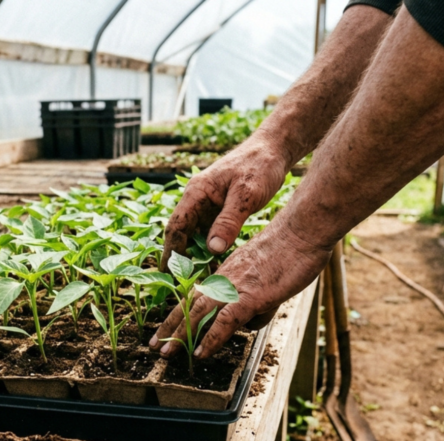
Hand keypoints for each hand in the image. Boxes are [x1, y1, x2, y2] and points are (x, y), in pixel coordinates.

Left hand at [150, 217, 331, 358]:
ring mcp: (236, 287)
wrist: (302, 232)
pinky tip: (202, 352)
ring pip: (199, 313)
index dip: (179, 312)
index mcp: (227, 273)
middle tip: (155, 346)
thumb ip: (254, 299)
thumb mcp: (265, 278)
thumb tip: (248, 321)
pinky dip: (211, 338)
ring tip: (166, 354)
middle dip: (170, 327)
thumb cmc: (290, 251)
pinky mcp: (251, 296)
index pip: (196, 294)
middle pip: (190, 305)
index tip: (166, 327)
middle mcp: (225, 279)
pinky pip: (225, 320)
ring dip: (181, 335)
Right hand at [160, 139, 291, 271]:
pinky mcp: (220, 210)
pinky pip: (210, 233)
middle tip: (182, 286)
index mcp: (196, 192)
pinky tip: (216, 266)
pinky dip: (211, 250)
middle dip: (181, 259)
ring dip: (197, 257)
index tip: (169, 274)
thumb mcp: (246, 195)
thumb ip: (228, 221)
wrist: (274, 149)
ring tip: (199, 283)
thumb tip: (212, 249)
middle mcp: (197, 200)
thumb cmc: (259, 166)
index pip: (176, 226)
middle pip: (182, 234)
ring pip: (196, 236)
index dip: (171, 252)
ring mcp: (208, 205)